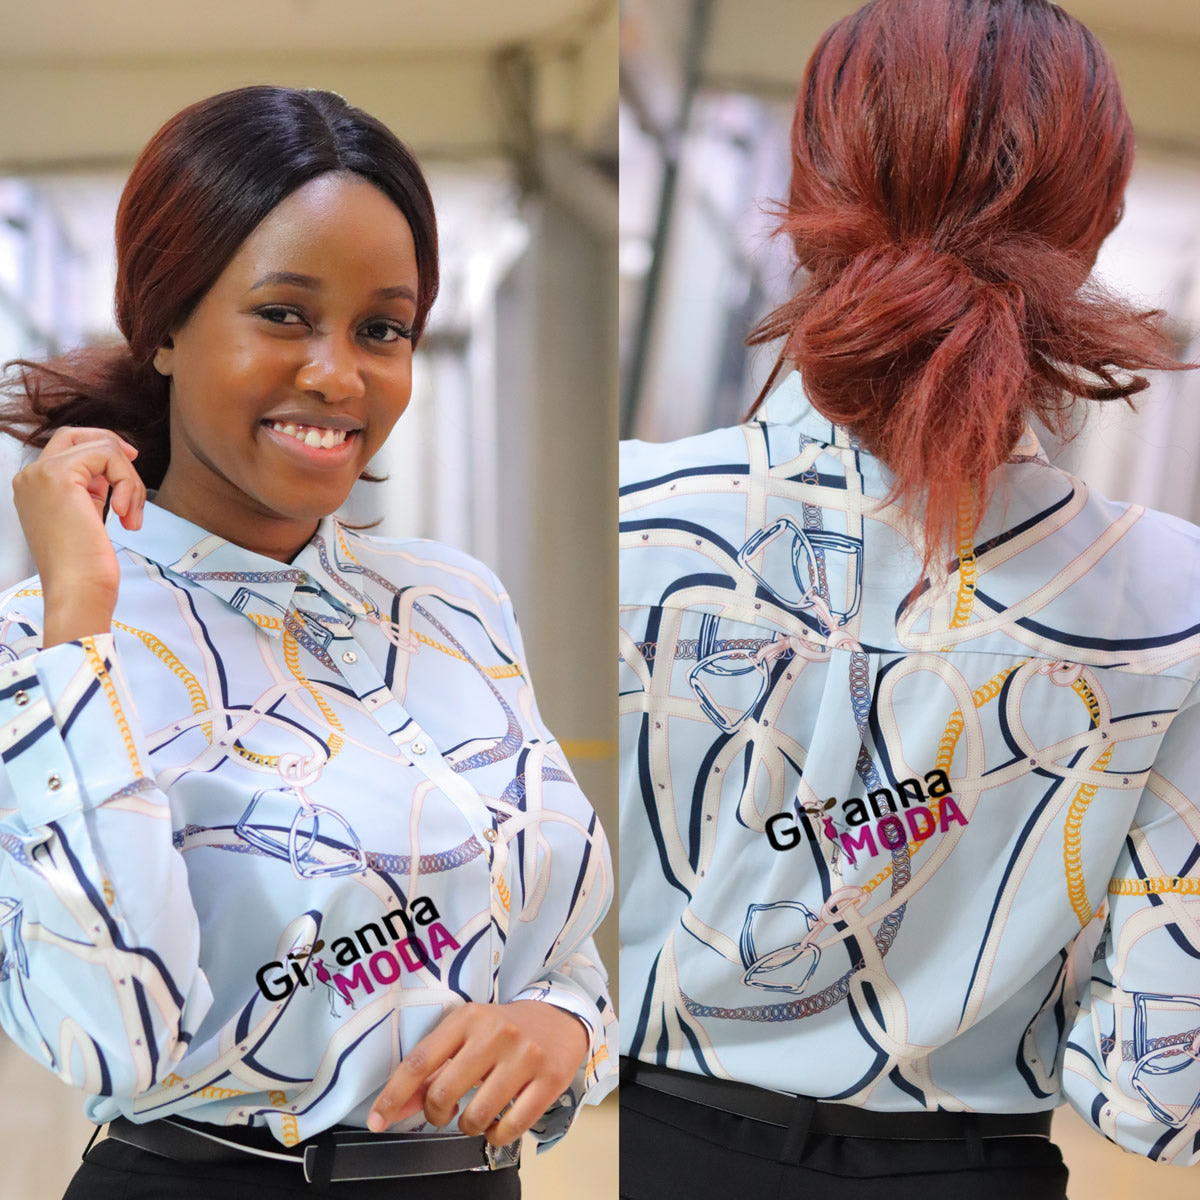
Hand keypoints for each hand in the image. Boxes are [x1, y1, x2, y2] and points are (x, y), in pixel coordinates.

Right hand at [11, 427, 144, 645]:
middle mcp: (30, 476)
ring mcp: (41, 473)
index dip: (101, 449)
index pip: (67, 447)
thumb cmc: (85, 566)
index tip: (129, 463)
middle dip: (112, 445)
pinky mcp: (59, 475)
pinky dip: (127, 482)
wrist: (77, 590)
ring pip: (101, 447)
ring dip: (129, 480)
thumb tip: (110, 470)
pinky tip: (126, 514)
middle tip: (135, 462)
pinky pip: (107, 455)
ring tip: (132, 515)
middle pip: (76, 434)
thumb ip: (89, 489)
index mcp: (34, 487)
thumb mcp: (85, 516)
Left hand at [367, 1000, 587, 1145]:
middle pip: (444, 1092)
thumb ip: (432, 1070)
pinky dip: (496, 1135)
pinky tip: (498, 1123)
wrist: (560, 1017)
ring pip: (477, 1115)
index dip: (394, 1095)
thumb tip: (395, 1108)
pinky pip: (511, 1127)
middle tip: (446, 1112)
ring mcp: (525, 1056)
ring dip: (468, 1126)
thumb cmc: (504, 1029)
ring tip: (475, 1114)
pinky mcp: (550, 1079)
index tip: (378, 1120)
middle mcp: (496, 1033)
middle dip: (437, 1114)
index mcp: (468, 1018)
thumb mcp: (466, 1035)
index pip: (420, 1061)